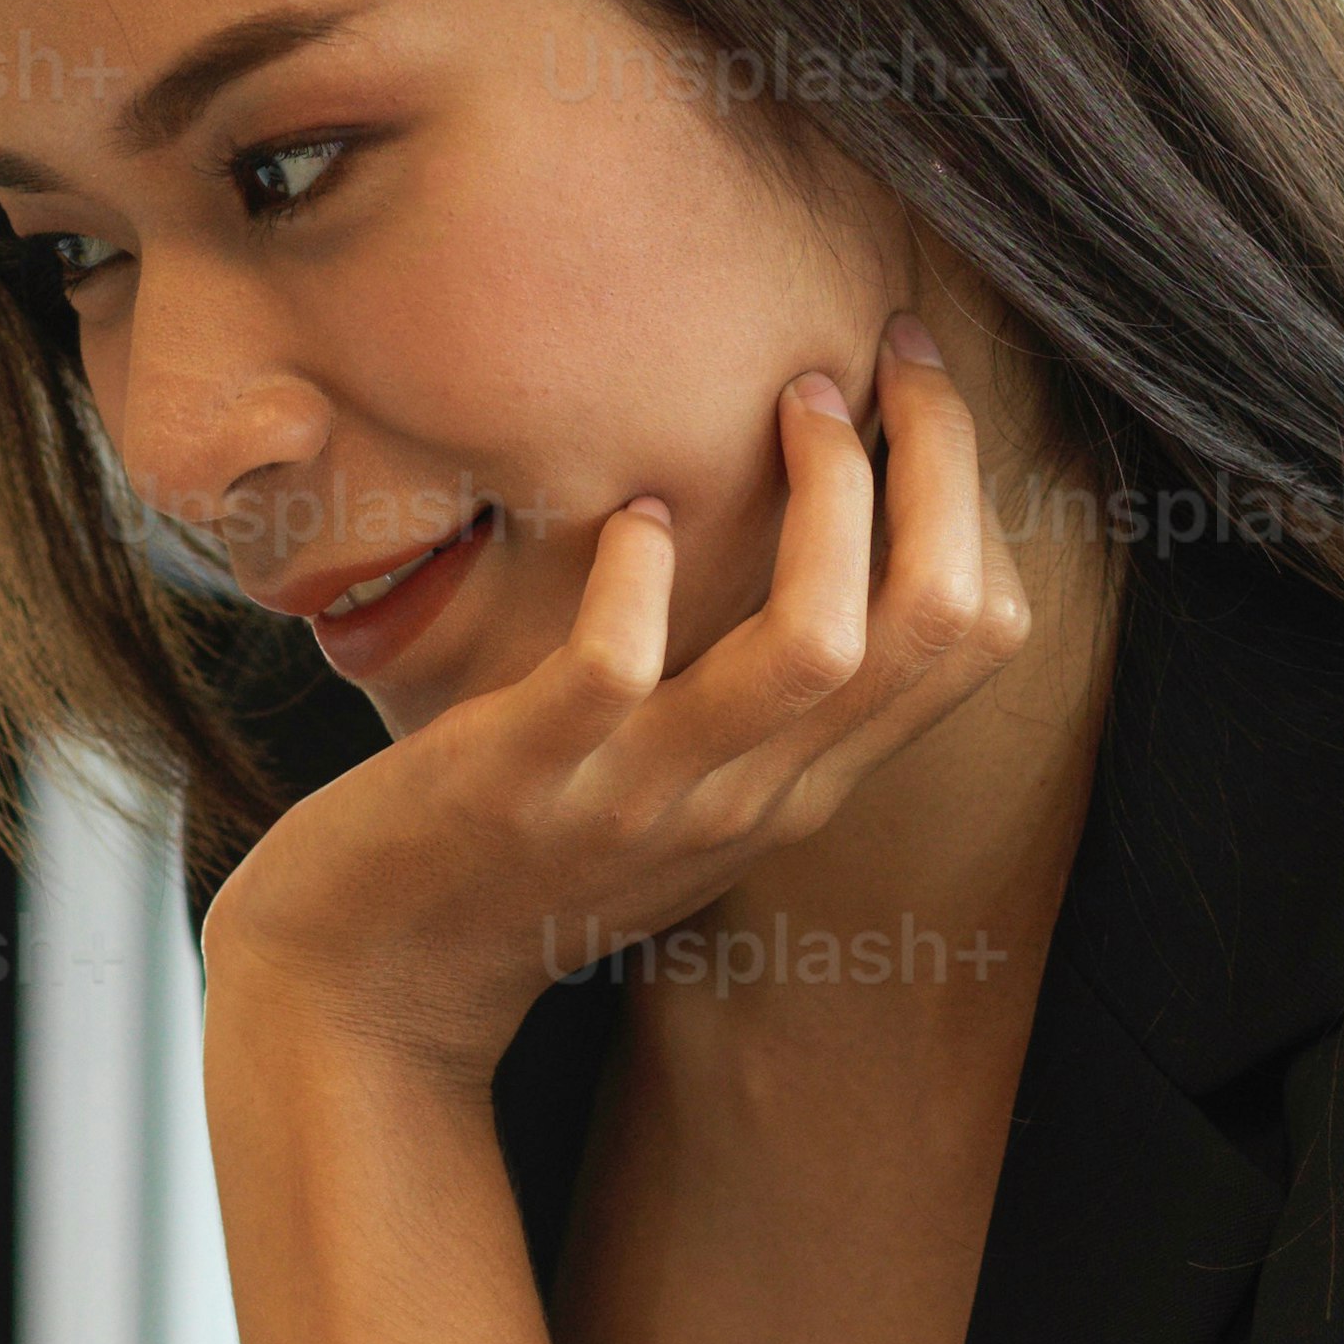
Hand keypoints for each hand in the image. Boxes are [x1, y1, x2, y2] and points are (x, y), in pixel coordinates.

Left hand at [198, 317, 1039, 1087]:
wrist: (367, 994)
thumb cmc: (514, 860)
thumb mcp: (675, 790)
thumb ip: (748, 703)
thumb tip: (806, 547)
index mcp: (798, 786)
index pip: (973, 640)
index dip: (976, 499)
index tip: (916, 393)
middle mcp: (749, 797)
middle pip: (927, 622)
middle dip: (936, 462)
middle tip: (883, 349)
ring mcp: (641, 794)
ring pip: (814, 646)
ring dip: (824, 500)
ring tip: (790, 401)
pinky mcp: (523, 781)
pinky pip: (617, 668)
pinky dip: (634, 576)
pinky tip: (626, 515)